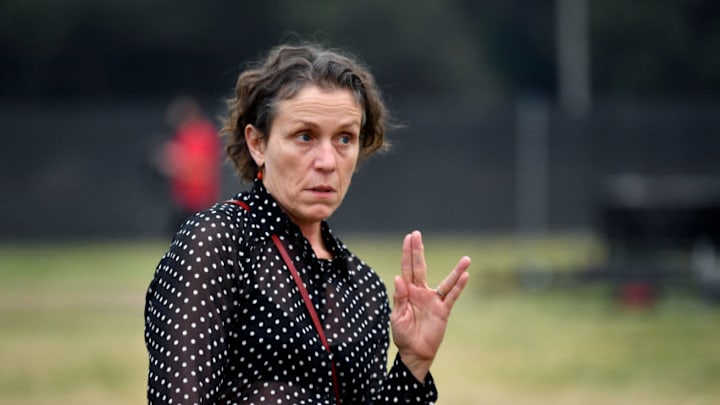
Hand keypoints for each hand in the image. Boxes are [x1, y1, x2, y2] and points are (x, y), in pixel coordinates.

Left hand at [390, 230, 470, 380]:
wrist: (414, 352)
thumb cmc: (403, 334)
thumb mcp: (396, 316)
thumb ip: (399, 297)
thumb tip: (398, 278)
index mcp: (408, 291)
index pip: (407, 268)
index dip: (407, 253)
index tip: (408, 237)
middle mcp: (421, 291)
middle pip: (420, 267)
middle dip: (418, 251)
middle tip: (417, 233)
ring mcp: (433, 300)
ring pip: (446, 281)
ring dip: (456, 270)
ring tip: (466, 259)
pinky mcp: (443, 311)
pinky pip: (452, 296)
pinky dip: (459, 286)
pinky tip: (465, 276)